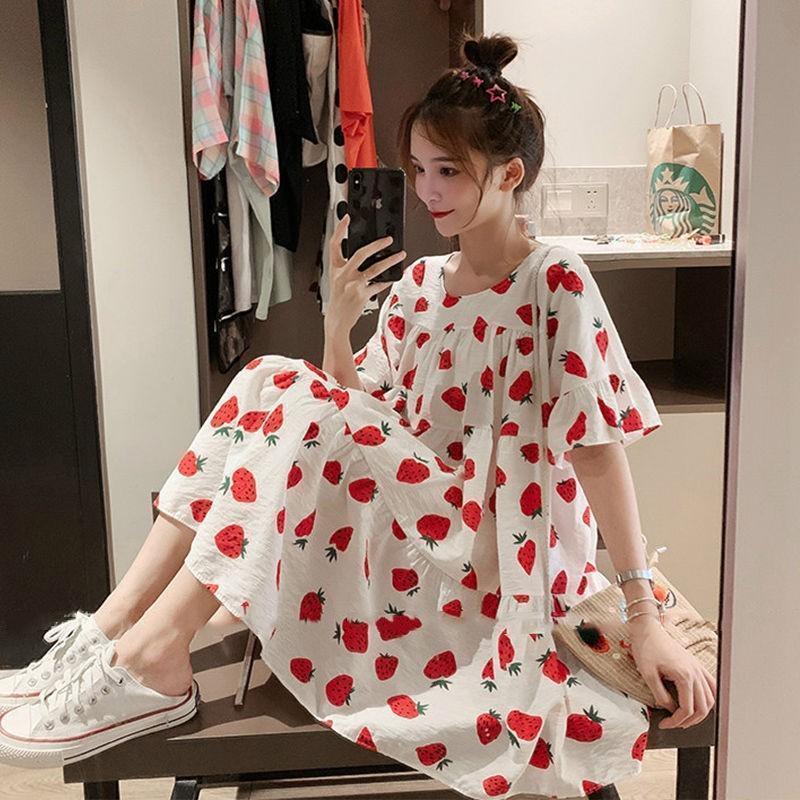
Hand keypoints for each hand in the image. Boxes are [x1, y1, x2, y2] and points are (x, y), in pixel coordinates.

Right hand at [326, 213, 405, 334]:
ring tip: (400, 255)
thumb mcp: (337, 281)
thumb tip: (367, 256)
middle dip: (377, 244)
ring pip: (375, 268)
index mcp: (335, 269)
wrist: (337, 321)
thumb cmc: (338, 301)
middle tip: (388, 239)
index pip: (334, 244)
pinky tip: (396, 275)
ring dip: (390, 260)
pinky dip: (388, 280)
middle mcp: (343, 275)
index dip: (340, 229)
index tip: (346, 218)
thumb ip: (348, 268)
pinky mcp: (362, 294)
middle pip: (361, 253)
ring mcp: (353, 284)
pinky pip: (379, 284)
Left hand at [628, 616, 716, 729]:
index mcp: (684, 676)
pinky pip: (711, 685)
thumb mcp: (647, 674)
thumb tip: (669, 709)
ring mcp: (698, 668)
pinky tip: (701, 703)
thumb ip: (660, 695)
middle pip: (702, 708)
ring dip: (700, 712)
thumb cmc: (646, 647)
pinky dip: (709, 698)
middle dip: (689, 721)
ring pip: (710, 699)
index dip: (676, 721)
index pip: (687, 709)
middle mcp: (695, 673)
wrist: (648, 629)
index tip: (665, 724)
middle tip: (674, 724)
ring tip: (686, 718)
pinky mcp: (696, 665)